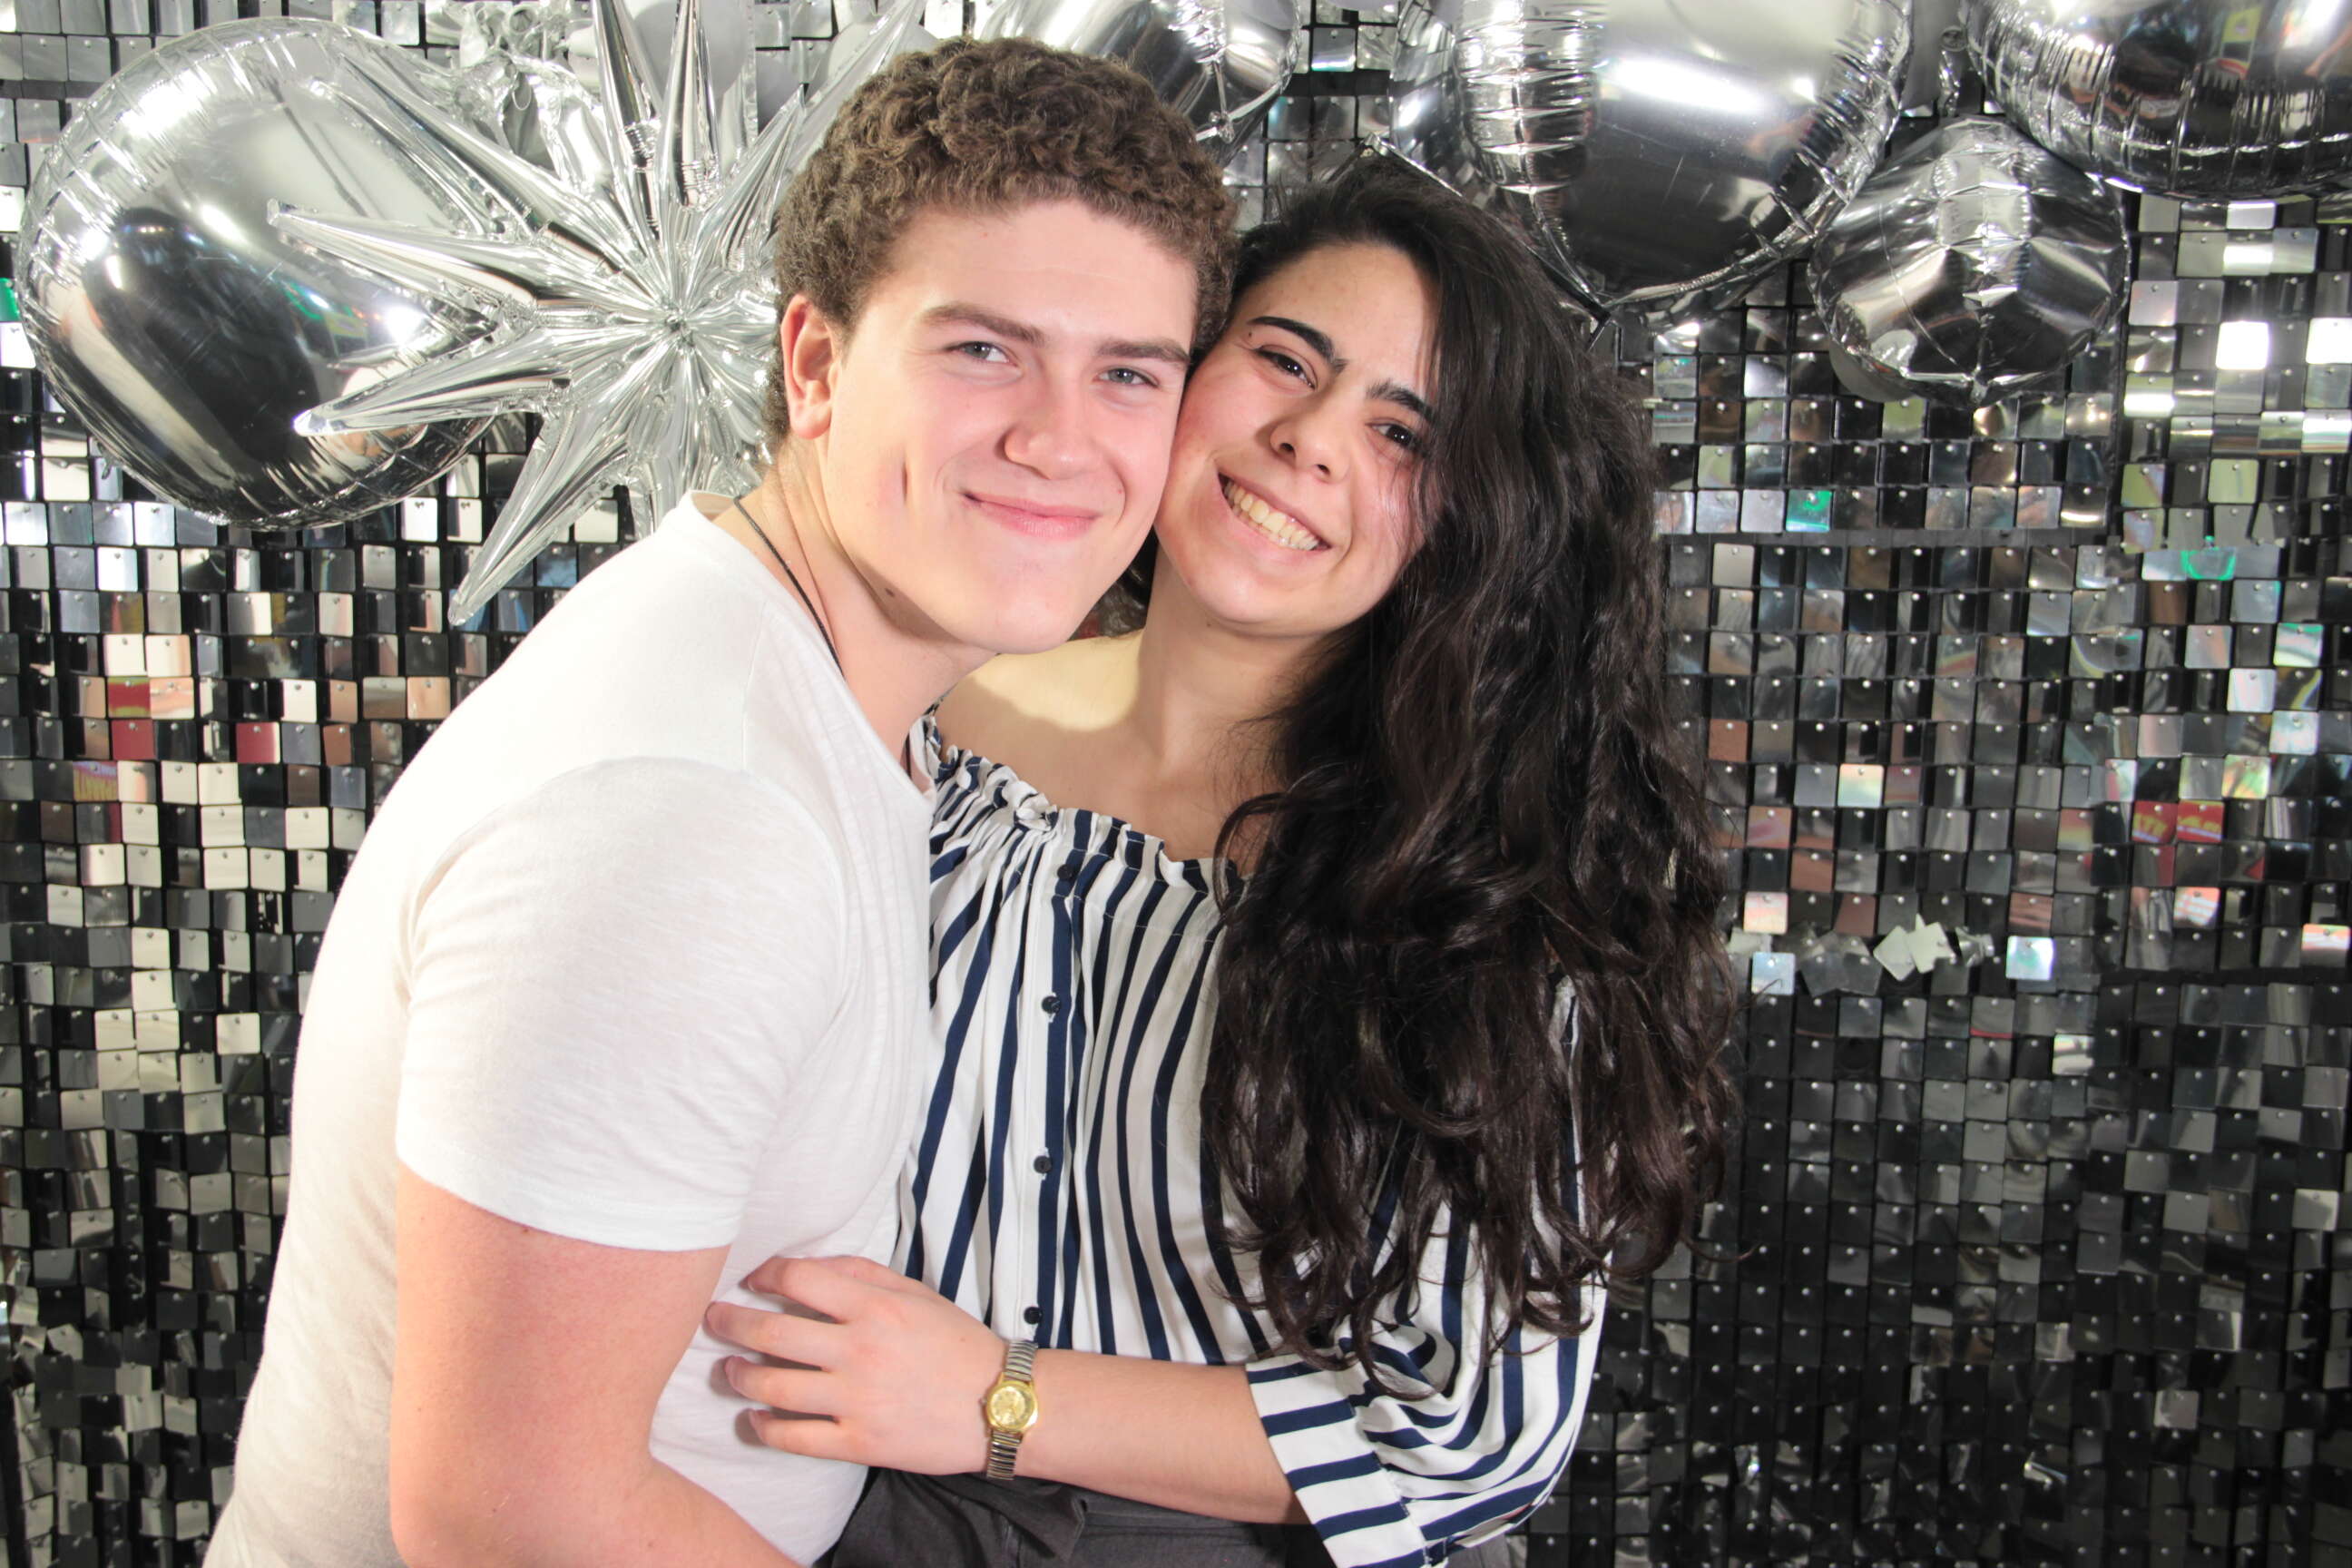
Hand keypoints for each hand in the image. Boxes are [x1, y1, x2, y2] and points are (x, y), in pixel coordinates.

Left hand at [704, 1255, 1006, 1474]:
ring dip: (739, 1376)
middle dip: (730, 1323)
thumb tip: (806, 1265)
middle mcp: (861, 1351)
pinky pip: (794, 1438)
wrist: (998, 1405)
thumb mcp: (916, 1293)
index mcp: (876, 1307)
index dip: (764, 1276)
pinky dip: (763, 1428)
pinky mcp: (858, 1442)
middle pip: (771, 1334)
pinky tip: (753, 1418)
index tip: (750, 1280)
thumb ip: (862, 1272)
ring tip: (728, 1369)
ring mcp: (857, 1400)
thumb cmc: (956, 1343)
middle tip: (711, 1319)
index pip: (798, 1280)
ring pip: (773, 1388)